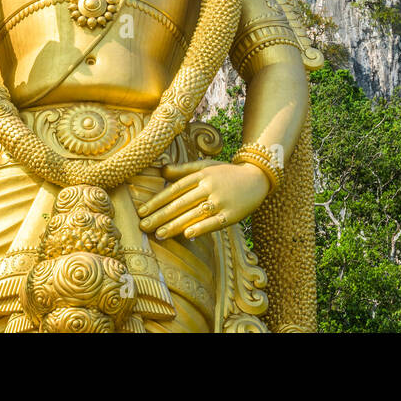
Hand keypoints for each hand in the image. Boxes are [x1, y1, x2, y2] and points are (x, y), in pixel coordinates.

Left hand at [137, 159, 269, 240]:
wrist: (258, 177)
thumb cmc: (227, 173)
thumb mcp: (206, 166)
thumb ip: (184, 169)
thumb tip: (161, 170)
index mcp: (201, 174)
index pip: (175, 189)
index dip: (157, 200)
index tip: (141, 211)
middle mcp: (209, 186)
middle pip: (181, 202)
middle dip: (160, 215)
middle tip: (143, 226)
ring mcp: (221, 200)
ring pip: (194, 213)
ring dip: (175, 224)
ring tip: (159, 234)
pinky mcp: (232, 214)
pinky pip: (215, 222)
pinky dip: (201, 228)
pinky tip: (188, 235)